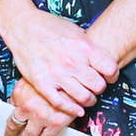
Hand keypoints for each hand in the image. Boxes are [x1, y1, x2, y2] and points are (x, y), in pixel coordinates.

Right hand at [0, 10, 118, 116]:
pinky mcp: (42, 83)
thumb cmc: (48, 26)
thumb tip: (102, 60)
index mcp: (84, 47)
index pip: (110, 69)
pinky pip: (61, 103)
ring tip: (87, 98)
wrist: (23, 26)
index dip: (113, 75)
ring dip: (88, 100)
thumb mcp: (76, 30)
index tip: (110, 77)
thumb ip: (89, 47)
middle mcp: (72, 61)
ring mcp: (57, 74)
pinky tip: (76, 109)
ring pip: (83, 97)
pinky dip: (72, 110)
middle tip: (96, 87)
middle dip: (100, 88)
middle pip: (98, 86)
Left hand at [4, 78, 77, 135]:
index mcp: (21, 98)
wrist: (70, 77)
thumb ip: (20, 95)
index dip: (8, 132)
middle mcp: (29, 109)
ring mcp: (42, 117)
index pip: (10, 120)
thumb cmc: (51, 76)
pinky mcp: (56, 123)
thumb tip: (15, 104)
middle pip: (17, 130)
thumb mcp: (29, 81)